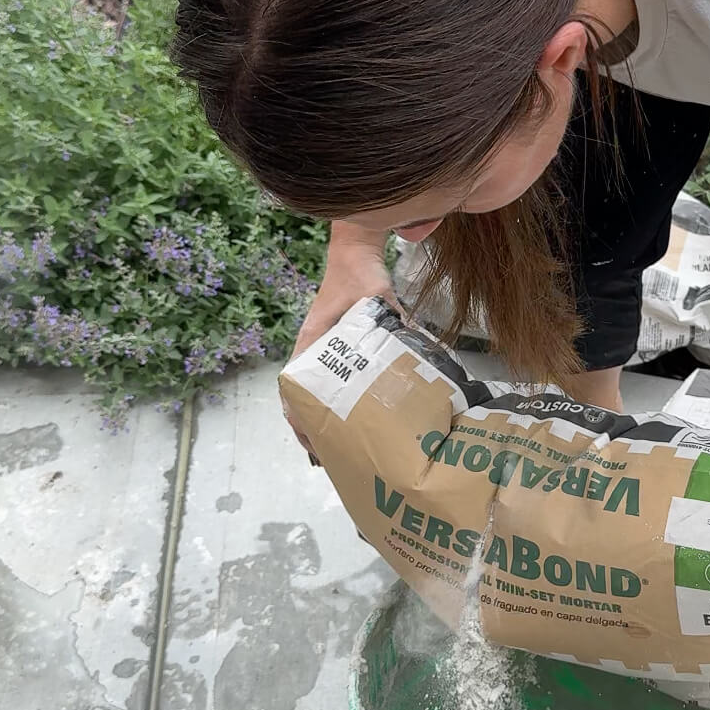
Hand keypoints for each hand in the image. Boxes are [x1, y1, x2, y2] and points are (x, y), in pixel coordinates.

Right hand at [282, 243, 394, 458]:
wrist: (356, 254)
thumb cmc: (360, 275)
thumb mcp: (376, 299)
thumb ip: (393, 322)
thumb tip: (417, 351)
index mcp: (312, 341)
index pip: (293, 385)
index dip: (297, 415)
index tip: (309, 438)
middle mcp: (312, 349)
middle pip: (298, 397)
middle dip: (309, 427)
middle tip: (328, 455)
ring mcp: (322, 351)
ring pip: (312, 392)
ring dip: (318, 418)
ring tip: (337, 446)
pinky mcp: (335, 350)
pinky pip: (328, 381)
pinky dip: (332, 402)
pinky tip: (351, 419)